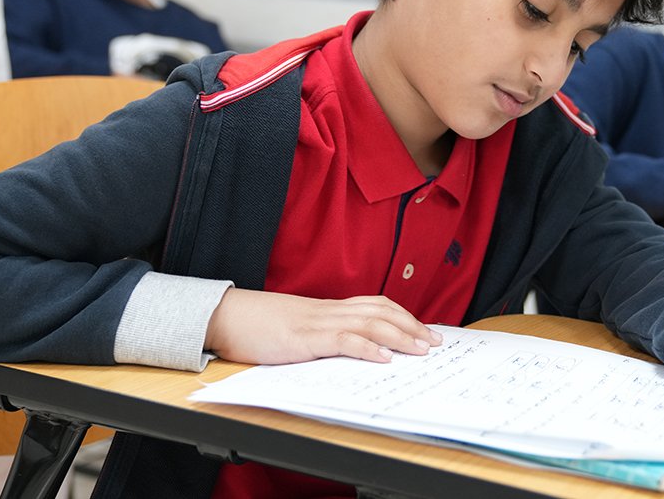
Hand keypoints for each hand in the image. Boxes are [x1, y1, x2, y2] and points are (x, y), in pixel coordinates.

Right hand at [204, 289, 442, 364]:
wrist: (227, 316)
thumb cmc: (259, 326)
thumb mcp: (299, 329)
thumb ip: (324, 336)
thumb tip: (352, 351)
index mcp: (329, 309)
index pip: (376, 305)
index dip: (404, 316)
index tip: (426, 330)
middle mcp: (329, 312)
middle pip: (381, 312)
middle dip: (412, 327)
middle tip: (436, 343)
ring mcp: (317, 323)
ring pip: (368, 323)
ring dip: (399, 336)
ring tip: (420, 350)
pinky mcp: (304, 339)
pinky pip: (341, 341)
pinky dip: (365, 348)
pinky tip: (382, 358)